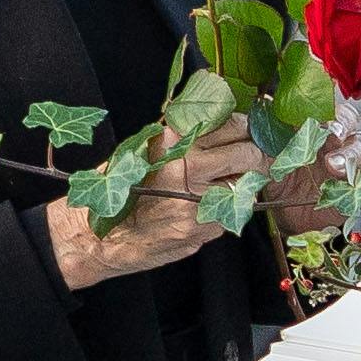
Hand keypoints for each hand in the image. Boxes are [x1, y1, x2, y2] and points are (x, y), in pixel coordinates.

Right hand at [46, 129, 264, 289]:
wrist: (101, 235)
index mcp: (173, 138)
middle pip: (249, 153)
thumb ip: (182, 138)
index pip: (232, 124)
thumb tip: (226, 124)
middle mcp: (186, 163)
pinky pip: (231, 214)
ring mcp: (197, 197)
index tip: (256, 136)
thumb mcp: (145, 150)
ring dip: (246, 187)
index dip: (250, 131)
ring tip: (230, 186)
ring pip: (247, 186)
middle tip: (258, 162)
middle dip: (260, 159)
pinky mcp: (202, 226)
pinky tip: (206, 211)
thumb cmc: (122, 190)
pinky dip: (226, 212)